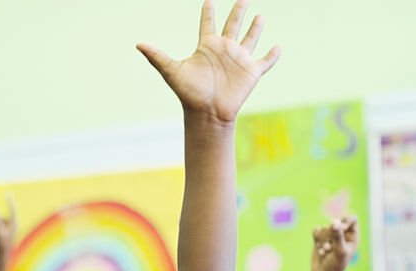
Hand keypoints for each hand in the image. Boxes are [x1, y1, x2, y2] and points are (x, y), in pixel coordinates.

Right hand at [0, 195, 17, 257]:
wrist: (4, 254)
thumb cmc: (2, 243)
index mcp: (14, 224)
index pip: (12, 209)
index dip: (9, 200)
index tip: (7, 193)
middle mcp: (13, 224)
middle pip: (6, 214)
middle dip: (2, 213)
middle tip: (3, 200)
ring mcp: (10, 227)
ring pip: (2, 220)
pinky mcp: (7, 230)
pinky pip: (0, 224)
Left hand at [137, 0, 279, 123]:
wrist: (207, 113)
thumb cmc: (189, 94)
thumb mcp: (172, 71)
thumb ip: (157, 56)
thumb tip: (138, 44)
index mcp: (207, 47)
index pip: (208, 24)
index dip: (208, 12)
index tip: (209, 1)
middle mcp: (224, 50)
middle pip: (232, 25)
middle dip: (238, 11)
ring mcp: (239, 60)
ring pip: (250, 38)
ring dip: (255, 27)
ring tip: (259, 15)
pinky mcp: (251, 72)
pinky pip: (265, 61)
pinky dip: (273, 55)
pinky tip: (278, 46)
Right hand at [311, 215, 358, 270]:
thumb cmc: (336, 265)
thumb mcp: (340, 251)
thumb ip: (338, 236)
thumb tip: (334, 222)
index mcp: (352, 236)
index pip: (352, 219)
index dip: (345, 221)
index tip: (340, 228)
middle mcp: (342, 234)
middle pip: (335, 222)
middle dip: (331, 234)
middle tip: (330, 246)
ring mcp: (331, 236)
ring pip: (325, 227)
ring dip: (324, 239)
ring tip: (326, 250)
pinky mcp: (320, 238)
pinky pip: (317, 230)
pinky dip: (316, 238)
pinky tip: (319, 249)